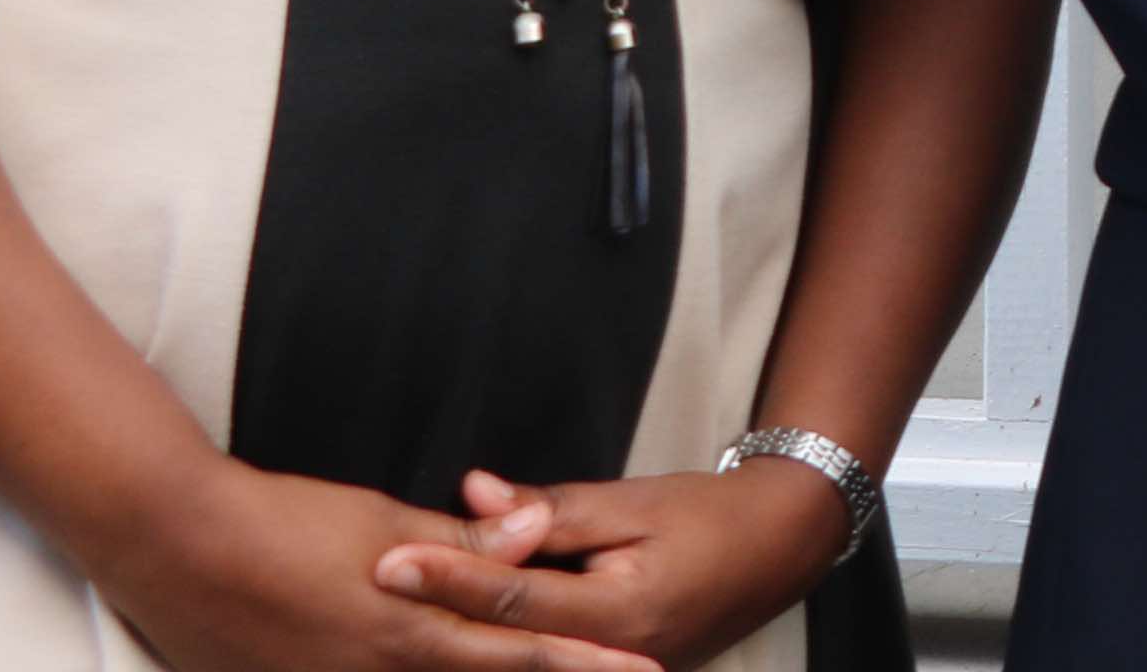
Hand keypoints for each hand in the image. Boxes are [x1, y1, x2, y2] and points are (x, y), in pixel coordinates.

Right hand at [93, 459, 659, 671]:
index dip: (581, 664)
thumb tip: (538, 533)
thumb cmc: (281, 523)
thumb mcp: (384, 521)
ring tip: (547, 663)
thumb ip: (467, 539)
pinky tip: (430, 661)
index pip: (517, 654)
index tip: (640, 671)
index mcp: (408, 633)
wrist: (175, 547)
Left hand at [381, 464, 846, 669]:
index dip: (449, 577)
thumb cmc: (713, 517)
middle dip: (430, 620)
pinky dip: (490, 650)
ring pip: (513, 665)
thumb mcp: (635, 501)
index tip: (388, 561)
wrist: (780, 551)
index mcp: (620, 616)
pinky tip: (445, 634)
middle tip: (366, 593)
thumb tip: (476, 492)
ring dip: (452, 642)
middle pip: (500, 648)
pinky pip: (537, 666)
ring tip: (386, 617)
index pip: (514, 599)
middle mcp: (611, 661)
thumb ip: (551, 508)